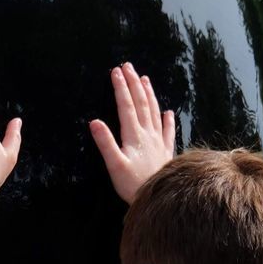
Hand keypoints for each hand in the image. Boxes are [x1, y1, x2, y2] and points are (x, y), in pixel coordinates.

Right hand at [89, 62, 175, 204]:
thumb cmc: (133, 185)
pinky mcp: (166, 151)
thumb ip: (105, 143)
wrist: (159, 197)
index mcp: (133, 136)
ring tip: (145, 78)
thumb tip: (94, 122)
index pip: (126, 106)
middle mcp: (148, 134)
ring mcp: (158, 141)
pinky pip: (167, 131)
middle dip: (133, 83)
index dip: (120, 87)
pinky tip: (167, 112)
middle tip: (128, 66)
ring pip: (154, 111)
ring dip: (148, 94)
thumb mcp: (114, 166)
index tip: (116, 71)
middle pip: (140, 103)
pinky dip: (167, 119)